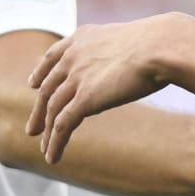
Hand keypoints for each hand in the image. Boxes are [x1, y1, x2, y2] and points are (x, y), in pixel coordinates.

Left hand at [28, 16, 181, 161]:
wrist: (161, 46)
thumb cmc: (160, 42)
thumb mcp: (133, 40)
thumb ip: (124, 49)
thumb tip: (140, 56)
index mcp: (84, 38)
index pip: (53, 56)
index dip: (41, 72)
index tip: (33, 83)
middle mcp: (74, 56)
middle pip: (48, 87)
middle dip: (39, 110)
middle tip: (33, 128)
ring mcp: (77, 77)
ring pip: (53, 109)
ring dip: (47, 132)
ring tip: (44, 149)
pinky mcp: (84, 98)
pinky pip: (62, 125)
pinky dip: (55, 143)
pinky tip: (52, 157)